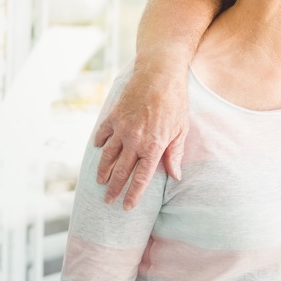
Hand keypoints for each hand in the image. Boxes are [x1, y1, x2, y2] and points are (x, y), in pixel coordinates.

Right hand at [93, 65, 188, 209]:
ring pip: (107, 156)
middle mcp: (135, 141)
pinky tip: (98, 149)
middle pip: (121, 171)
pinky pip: (103, 134)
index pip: (142, 178)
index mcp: (154, 146)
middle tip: (108, 201)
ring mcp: (122, 129)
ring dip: (103, 171)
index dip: (133, 194)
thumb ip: (175, 154)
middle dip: (114, 188)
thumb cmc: (176, 102)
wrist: (160, 74)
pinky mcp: (114, 116)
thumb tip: (175, 175)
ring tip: (100, 182)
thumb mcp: (181, 129)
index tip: (126, 207)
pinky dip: (99, 143)